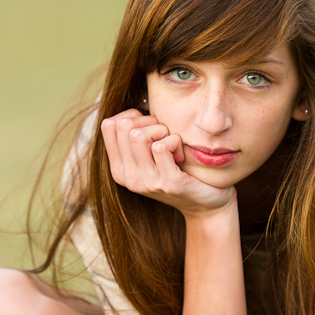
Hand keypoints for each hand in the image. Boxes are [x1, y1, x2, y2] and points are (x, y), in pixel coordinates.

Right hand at [100, 109, 235, 217]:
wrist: (205, 205)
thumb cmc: (177, 170)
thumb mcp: (148, 156)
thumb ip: (134, 136)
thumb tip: (132, 110)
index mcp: (118, 169)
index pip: (108, 125)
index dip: (131, 116)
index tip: (149, 126)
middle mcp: (128, 178)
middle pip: (124, 127)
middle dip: (148, 121)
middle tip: (164, 134)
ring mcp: (147, 183)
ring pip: (139, 135)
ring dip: (161, 130)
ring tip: (172, 143)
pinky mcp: (169, 183)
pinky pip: (162, 146)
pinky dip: (175, 141)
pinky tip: (181, 154)